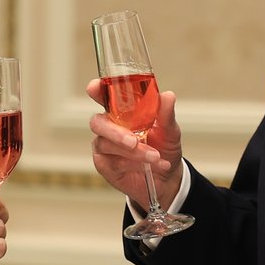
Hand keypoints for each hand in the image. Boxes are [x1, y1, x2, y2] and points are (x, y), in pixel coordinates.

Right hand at [87, 79, 183, 210]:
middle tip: (134, 141)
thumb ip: (166, 114)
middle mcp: (109, 127)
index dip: (96, 90)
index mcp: (121, 112)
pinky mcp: (105, 166)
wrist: (167, 177)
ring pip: (107, 145)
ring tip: (155, 156)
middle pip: (97, 123)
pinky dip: (133, 164)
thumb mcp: (169, 130)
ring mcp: (104, 147)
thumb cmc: (164, 147)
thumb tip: (168, 96)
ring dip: (133, 152)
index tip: (94, 87)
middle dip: (115, 132)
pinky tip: (149, 166)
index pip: (103, 97)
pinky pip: (113, 163)